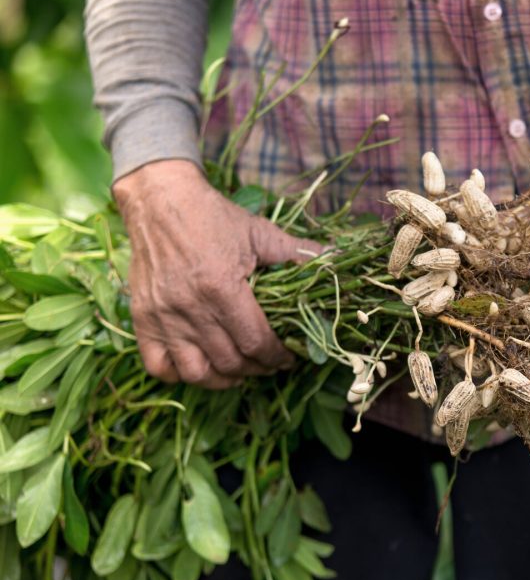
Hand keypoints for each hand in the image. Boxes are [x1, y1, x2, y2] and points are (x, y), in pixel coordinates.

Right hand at [113, 160, 321, 388]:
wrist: (160, 200)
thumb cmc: (213, 217)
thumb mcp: (259, 233)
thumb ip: (298, 253)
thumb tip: (337, 258)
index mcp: (221, 287)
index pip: (256, 342)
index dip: (277, 356)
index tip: (289, 358)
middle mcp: (190, 308)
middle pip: (230, 362)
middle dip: (257, 369)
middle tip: (269, 364)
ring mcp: (162, 317)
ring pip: (196, 372)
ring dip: (223, 379)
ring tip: (239, 372)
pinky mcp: (142, 319)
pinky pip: (158, 366)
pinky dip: (180, 375)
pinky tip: (200, 367)